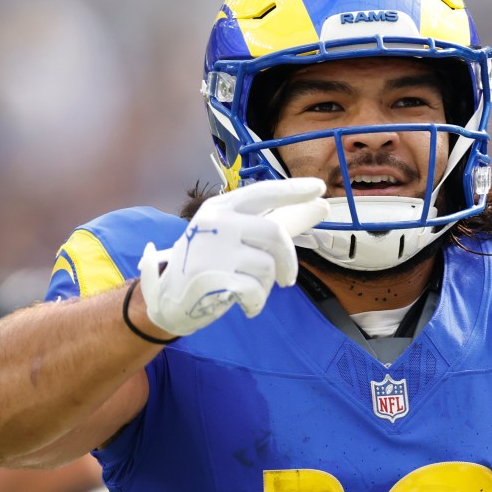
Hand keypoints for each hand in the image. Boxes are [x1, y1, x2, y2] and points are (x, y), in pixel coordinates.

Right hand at [138, 178, 328, 334]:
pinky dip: (257, 302)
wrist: (168, 300)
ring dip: (267, 285)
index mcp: (221, 208)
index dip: (293, 190)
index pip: (264, 192)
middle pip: (273, 233)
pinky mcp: (212, 277)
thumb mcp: (238, 236)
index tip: (320, 187)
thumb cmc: (211, 264)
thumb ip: (281, 221)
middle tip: (288, 279)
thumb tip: (323, 206)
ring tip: (250, 289)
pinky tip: (244, 304)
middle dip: (289, 260)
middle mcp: (216, 223)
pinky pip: (256, 290)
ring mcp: (212, 249)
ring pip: (267, 266)